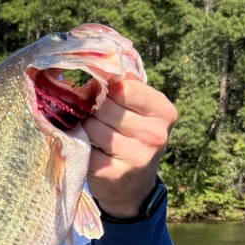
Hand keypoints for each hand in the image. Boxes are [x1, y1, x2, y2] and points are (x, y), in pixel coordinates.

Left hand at [83, 77, 176, 218]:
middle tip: (97, 119)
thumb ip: (126, 83)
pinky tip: (89, 150)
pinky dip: (79, 146)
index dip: (106, 89)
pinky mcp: (113, 174)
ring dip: (85, 128)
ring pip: (91, 127)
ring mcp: (136, 157)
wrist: (133, 186)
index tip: (103, 95)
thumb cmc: (133, 136)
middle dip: (94, 110)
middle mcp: (155, 135)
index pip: (123, 87)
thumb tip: (99, 58)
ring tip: (94, 135)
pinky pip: (84, 148)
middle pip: (105, 107)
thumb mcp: (140, 108)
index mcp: (164, 112)